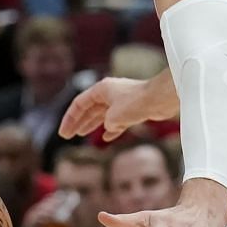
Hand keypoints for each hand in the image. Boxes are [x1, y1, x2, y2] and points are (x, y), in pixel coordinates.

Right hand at [59, 76, 173, 141]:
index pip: (79, 104)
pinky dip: (111, 129)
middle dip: (78, 122)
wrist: (162, 98)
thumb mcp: (114, 116)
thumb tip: (110, 127)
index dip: (69, 119)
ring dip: (92, 124)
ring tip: (82, 134)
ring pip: (102, 114)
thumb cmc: (137, 102)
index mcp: (101, 89)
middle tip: (68, 135)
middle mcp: (110, 93)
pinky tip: (107, 137)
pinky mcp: (133, 109)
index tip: (64, 133)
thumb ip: (107, 123)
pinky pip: (117, 120)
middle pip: (89, 109)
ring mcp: (121, 101)